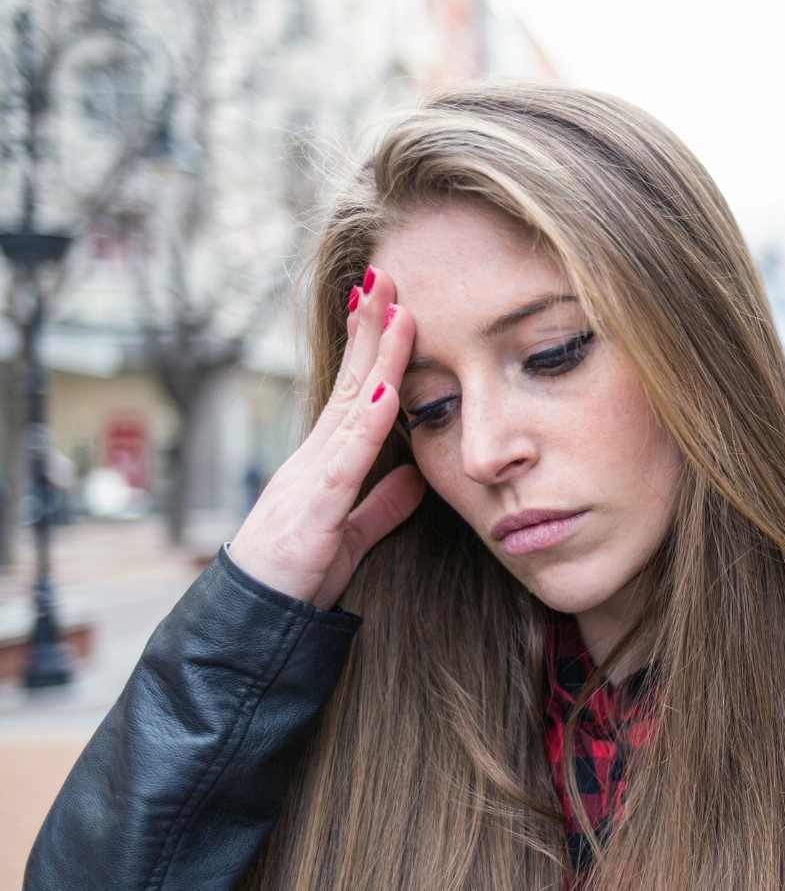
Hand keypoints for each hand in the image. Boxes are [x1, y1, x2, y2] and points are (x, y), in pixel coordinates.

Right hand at [230, 267, 424, 609]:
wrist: (255, 624)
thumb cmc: (295, 579)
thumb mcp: (350, 536)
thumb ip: (381, 506)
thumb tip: (415, 476)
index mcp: (325, 462)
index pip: (356, 392)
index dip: (374, 348)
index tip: (392, 303)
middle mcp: (314, 458)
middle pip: (349, 381)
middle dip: (368, 327)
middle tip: (386, 273)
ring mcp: (311, 477)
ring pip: (350, 406)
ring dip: (375, 357)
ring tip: (396, 310)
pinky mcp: (314, 508)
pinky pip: (346, 459)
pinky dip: (369, 424)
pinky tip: (389, 391)